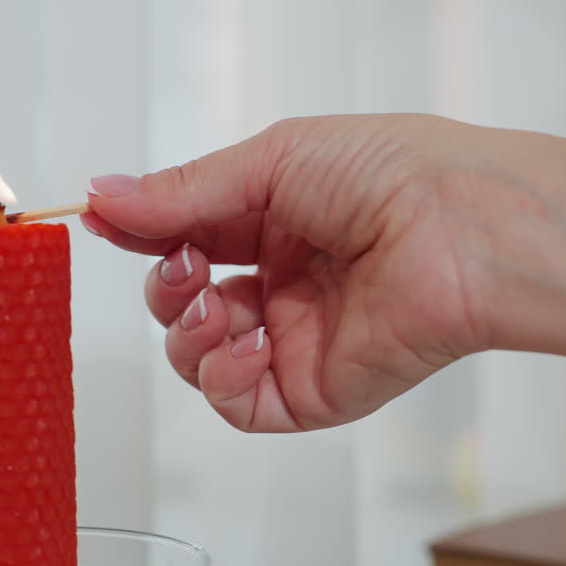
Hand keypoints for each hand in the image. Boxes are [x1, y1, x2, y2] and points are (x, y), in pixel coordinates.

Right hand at [83, 114, 565, 431]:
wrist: (463, 228)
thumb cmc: (394, 175)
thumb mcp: (271, 162)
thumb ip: (183, 194)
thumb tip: (104, 198)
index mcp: (275, 221)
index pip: (185, 238)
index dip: (144, 236)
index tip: (102, 224)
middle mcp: (282, 283)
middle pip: (182, 304)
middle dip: (165, 288)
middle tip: (188, 264)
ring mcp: (296, 339)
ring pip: (199, 359)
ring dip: (186, 332)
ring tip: (219, 302)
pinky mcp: (314, 390)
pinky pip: (238, 403)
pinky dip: (222, 377)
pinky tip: (246, 341)